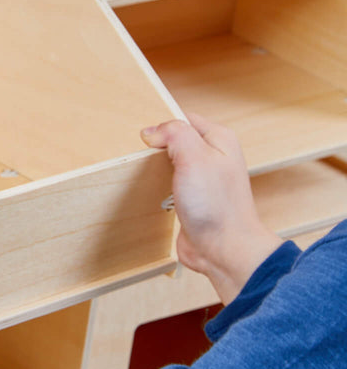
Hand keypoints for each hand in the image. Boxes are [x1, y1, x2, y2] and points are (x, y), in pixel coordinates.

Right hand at [141, 113, 280, 303]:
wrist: (224, 250)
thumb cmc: (217, 206)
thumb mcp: (194, 157)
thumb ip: (173, 133)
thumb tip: (152, 131)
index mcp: (220, 139)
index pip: (182, 118)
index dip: (162, 126)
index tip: (148, 140)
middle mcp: (213, 156)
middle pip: (175, 139)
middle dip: (156, 146)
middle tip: (143, 156)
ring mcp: (203, 178)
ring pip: (170, 161)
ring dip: (155, 166)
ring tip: (145, 173)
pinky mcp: (193, 198)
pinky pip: (169, 182)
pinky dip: (158, 184)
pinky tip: (153, 190)